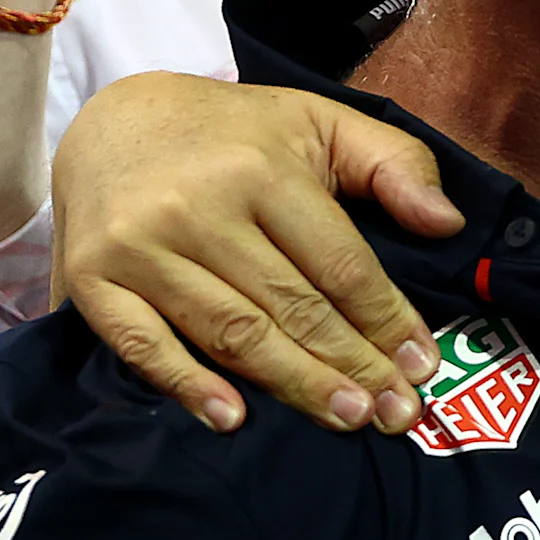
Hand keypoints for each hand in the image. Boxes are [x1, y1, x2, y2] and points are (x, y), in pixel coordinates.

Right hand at [55, 74, 462, 434]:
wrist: (114, 120)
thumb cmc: (235, 134)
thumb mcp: (321, 122)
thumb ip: (395, 164)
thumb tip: (448, 224)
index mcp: (262, 169)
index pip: (339, 263)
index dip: (386, 319)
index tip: (423, 365)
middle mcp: (198, 208)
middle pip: (291, 305)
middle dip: (352, 365)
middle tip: (398, 415)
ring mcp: (139, 246)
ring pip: (230, 331)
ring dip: (293, 383)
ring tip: (347, 418)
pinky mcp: (91, 277)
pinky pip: (143, 344)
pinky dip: (187, 384)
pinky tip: (233, 418)